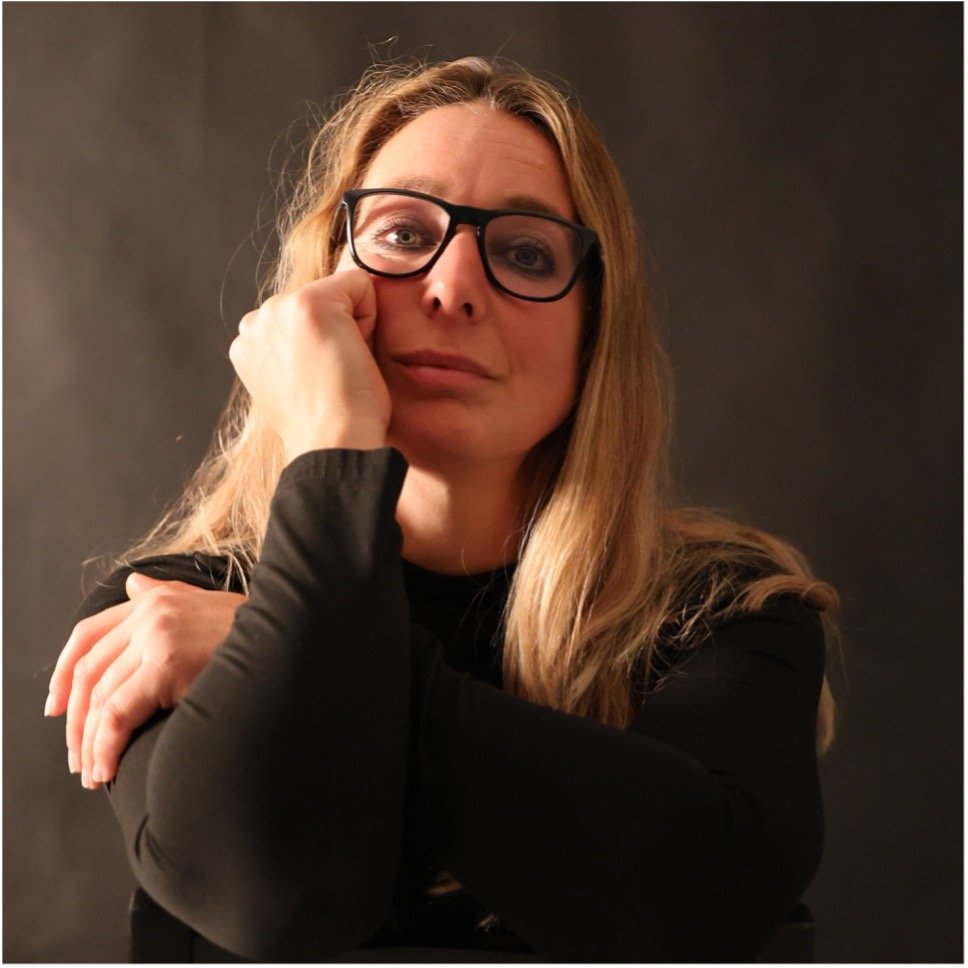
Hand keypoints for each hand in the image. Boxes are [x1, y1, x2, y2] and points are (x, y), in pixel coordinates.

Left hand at [46, 573, 244, 787]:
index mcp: (154, 599)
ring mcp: (157, 635)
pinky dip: (106, 745)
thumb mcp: (202, 605)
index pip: (87, 635)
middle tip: (76, 756)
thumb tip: (132, 586)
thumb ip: (162, 596)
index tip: (56, 708)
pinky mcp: (167, 663)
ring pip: (100, 697)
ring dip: (90, 742)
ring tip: (93, 772)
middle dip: (75, 721)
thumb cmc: (252, 634)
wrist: (290, 637)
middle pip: (88, 671)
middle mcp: (150, 611)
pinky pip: (119, 712)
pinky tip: (107, 768)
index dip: (62, 674)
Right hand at [230, 270, 390, 461]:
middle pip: (322, 301)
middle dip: (338, 332)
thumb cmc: (329, 427)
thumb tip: (318, 343)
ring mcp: (277, 310)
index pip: (303, 319)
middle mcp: (256, 321)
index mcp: (248, 344)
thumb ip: (295, 355)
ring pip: (339, 294)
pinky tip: (352, 354)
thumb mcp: (297, 386)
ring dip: (351, 326)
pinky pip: (359, 284)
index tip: (322, 382)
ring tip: (340, 367)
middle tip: (333, 376)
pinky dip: (369, 316)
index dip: (327, 347)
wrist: (333, 445)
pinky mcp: (308, 304)